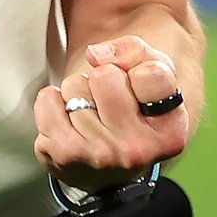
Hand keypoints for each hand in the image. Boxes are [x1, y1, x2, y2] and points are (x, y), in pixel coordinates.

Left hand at [33, 34, 187, 193]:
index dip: (138, 70)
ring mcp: (99, 156)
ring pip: (75, 86)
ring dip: (78, 92)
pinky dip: (53, 101)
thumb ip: (134, 50)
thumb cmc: (131, 110)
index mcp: (169, 133)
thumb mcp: (149, 75)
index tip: (137, 88)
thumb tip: (96, 55)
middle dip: (102, 78)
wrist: (105, 165)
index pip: (152, 74)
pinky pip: (47, 99)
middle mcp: (137, 150)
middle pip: (106, 75)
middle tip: (107, 101)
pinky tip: (68, 120)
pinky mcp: (63, 156)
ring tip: (90, 114)